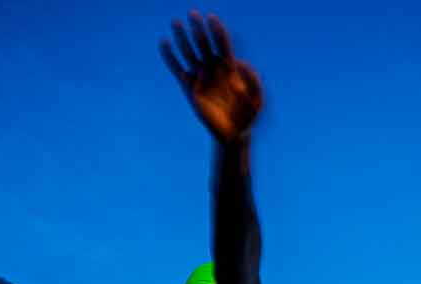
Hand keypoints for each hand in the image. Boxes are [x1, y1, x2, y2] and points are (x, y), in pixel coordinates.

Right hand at [161, 12, 261, 142]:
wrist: (233, 133)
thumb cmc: (248, 115)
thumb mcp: (257, 99)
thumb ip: (253, 81)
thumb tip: (242, 63)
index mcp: (230, 68)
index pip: (222, 44)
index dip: (217, 31)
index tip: (211, 17)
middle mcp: (214, 69)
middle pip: (205, 44)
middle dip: (199, 29)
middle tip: (192, 13)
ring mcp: (201, 77)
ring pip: (190, 53)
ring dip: (183, 38)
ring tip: (176, 22)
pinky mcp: (189, 88)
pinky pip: (177, 69)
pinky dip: (170, 57)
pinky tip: (164, 43)